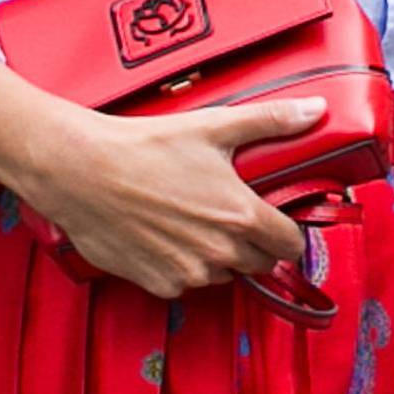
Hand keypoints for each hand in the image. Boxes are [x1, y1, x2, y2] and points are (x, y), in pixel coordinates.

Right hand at [24, 94, 326, 299]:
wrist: (79, 169)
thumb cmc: (142, 146)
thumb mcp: (213, 126)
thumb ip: (270, 120)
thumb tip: (314, 109)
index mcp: (241, 216)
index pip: (291, 245)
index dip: (286, 232)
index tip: (275, 222)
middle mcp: (220, 253)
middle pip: (259, 263)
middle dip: (252, 244)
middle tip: (228, 215)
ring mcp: (189, 273)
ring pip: (222, 275)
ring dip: (216, 257)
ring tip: (191, 221)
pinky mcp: (159, 284)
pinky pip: (185, 284)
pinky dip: (180, 266)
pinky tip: (164, 235)